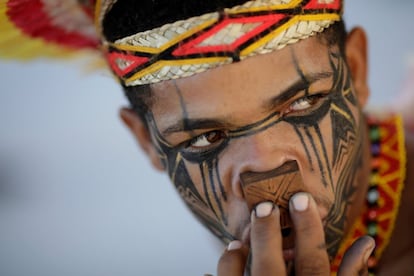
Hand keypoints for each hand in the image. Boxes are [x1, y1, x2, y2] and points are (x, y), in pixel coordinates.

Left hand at [217, 192, 374, 275]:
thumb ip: (351, 275)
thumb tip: (366, 243)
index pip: (313, 261)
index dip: (308, 228)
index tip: (300, 198)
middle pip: (270, 267)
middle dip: (266, 233)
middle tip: (264, 206)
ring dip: (236, 256)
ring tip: (238, 242)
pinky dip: (223, 269)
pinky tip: (230, 254)